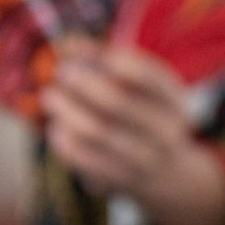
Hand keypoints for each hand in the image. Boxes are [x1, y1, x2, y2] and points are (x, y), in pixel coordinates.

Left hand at [41, 39, 224, 224]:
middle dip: (83, 83)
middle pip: (118, 103)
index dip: (109, 59)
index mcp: (174, 100)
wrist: (168, 175)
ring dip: (68, 111)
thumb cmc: (144, 115)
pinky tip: (55, 128)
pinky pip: (88, 162)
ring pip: (99, 133)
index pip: (146, 76)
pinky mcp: (124, 182)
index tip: (79, 49)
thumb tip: (67, 43)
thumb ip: (106, 62)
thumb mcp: (140, 89)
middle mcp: (166, 131)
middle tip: (61, 71)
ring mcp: (146, 160)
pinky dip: (67, 143)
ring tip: (50, 96)